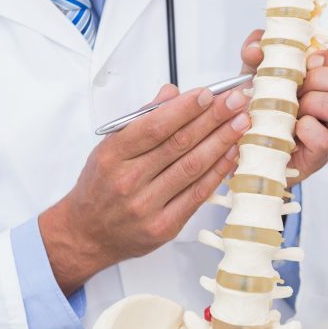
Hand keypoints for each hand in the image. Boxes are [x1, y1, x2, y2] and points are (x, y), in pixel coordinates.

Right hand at [39, 85, 250, 294]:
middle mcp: (128, 181)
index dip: (185, 109)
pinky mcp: (164, 227)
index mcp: (112, 155)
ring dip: (221, 142)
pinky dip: (218, 173)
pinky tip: (232, 154)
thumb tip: (171, 94)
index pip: (154, 127)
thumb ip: (141, 120)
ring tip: (241, 123)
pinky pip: (197, 195)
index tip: (209, 94)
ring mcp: (147, 206)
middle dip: (213, 119)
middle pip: (179, 144)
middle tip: (236, 101)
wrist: (86, 234)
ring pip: (192, 168)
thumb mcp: (109, 148)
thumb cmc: (99, 187)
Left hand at [240, 30, 327, 184]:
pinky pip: (324, 140)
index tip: (310, 63)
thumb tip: (256, 49)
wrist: (249, 145)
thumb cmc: (262, 107)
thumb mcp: (257, 71)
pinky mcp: (318, 157)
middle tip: (299, 88)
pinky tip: (293, 129)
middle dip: (323, 79)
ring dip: (316, 102)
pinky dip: (306, 130)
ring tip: (296, 109)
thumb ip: (256, 51)